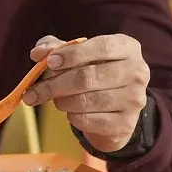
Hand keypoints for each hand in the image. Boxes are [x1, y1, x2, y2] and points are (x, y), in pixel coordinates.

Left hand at [20, 34, 149, 152]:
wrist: (117, 108)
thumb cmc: (95, 71)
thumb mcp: (79, 54)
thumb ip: (56, 48)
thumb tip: (37, 53)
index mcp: (128, 48)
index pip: (101, 47)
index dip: (73, 54)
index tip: (50, 62)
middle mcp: (137, 72)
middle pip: (88, 77)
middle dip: (55, 84)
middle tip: (34, 91)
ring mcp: (134, 100)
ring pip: (85, 101)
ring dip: (61, 101)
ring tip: (56, 100)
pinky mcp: (125, 124)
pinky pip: (88, 120)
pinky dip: (72, 117)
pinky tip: (72, 112)